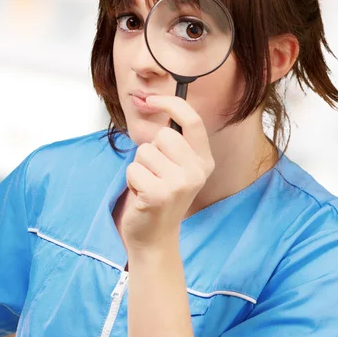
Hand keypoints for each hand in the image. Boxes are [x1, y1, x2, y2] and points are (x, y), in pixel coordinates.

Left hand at [121, 95, 214, 253]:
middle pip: (164, 135)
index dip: (171, 103)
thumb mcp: (178, 167)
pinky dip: (132, 181)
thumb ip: (174, 141)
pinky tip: (142, 196)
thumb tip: (150, 100)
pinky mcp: (159, 194)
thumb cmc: (161, 196)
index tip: (152, 99)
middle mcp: (198, 171)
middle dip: (151, 150)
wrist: (155, 237)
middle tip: (155, 173)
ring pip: (145, 151)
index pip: (193, 120)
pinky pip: (134, 169)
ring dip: (140, 167)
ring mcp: (180, 183)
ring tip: (148, 185)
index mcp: (205, 161)